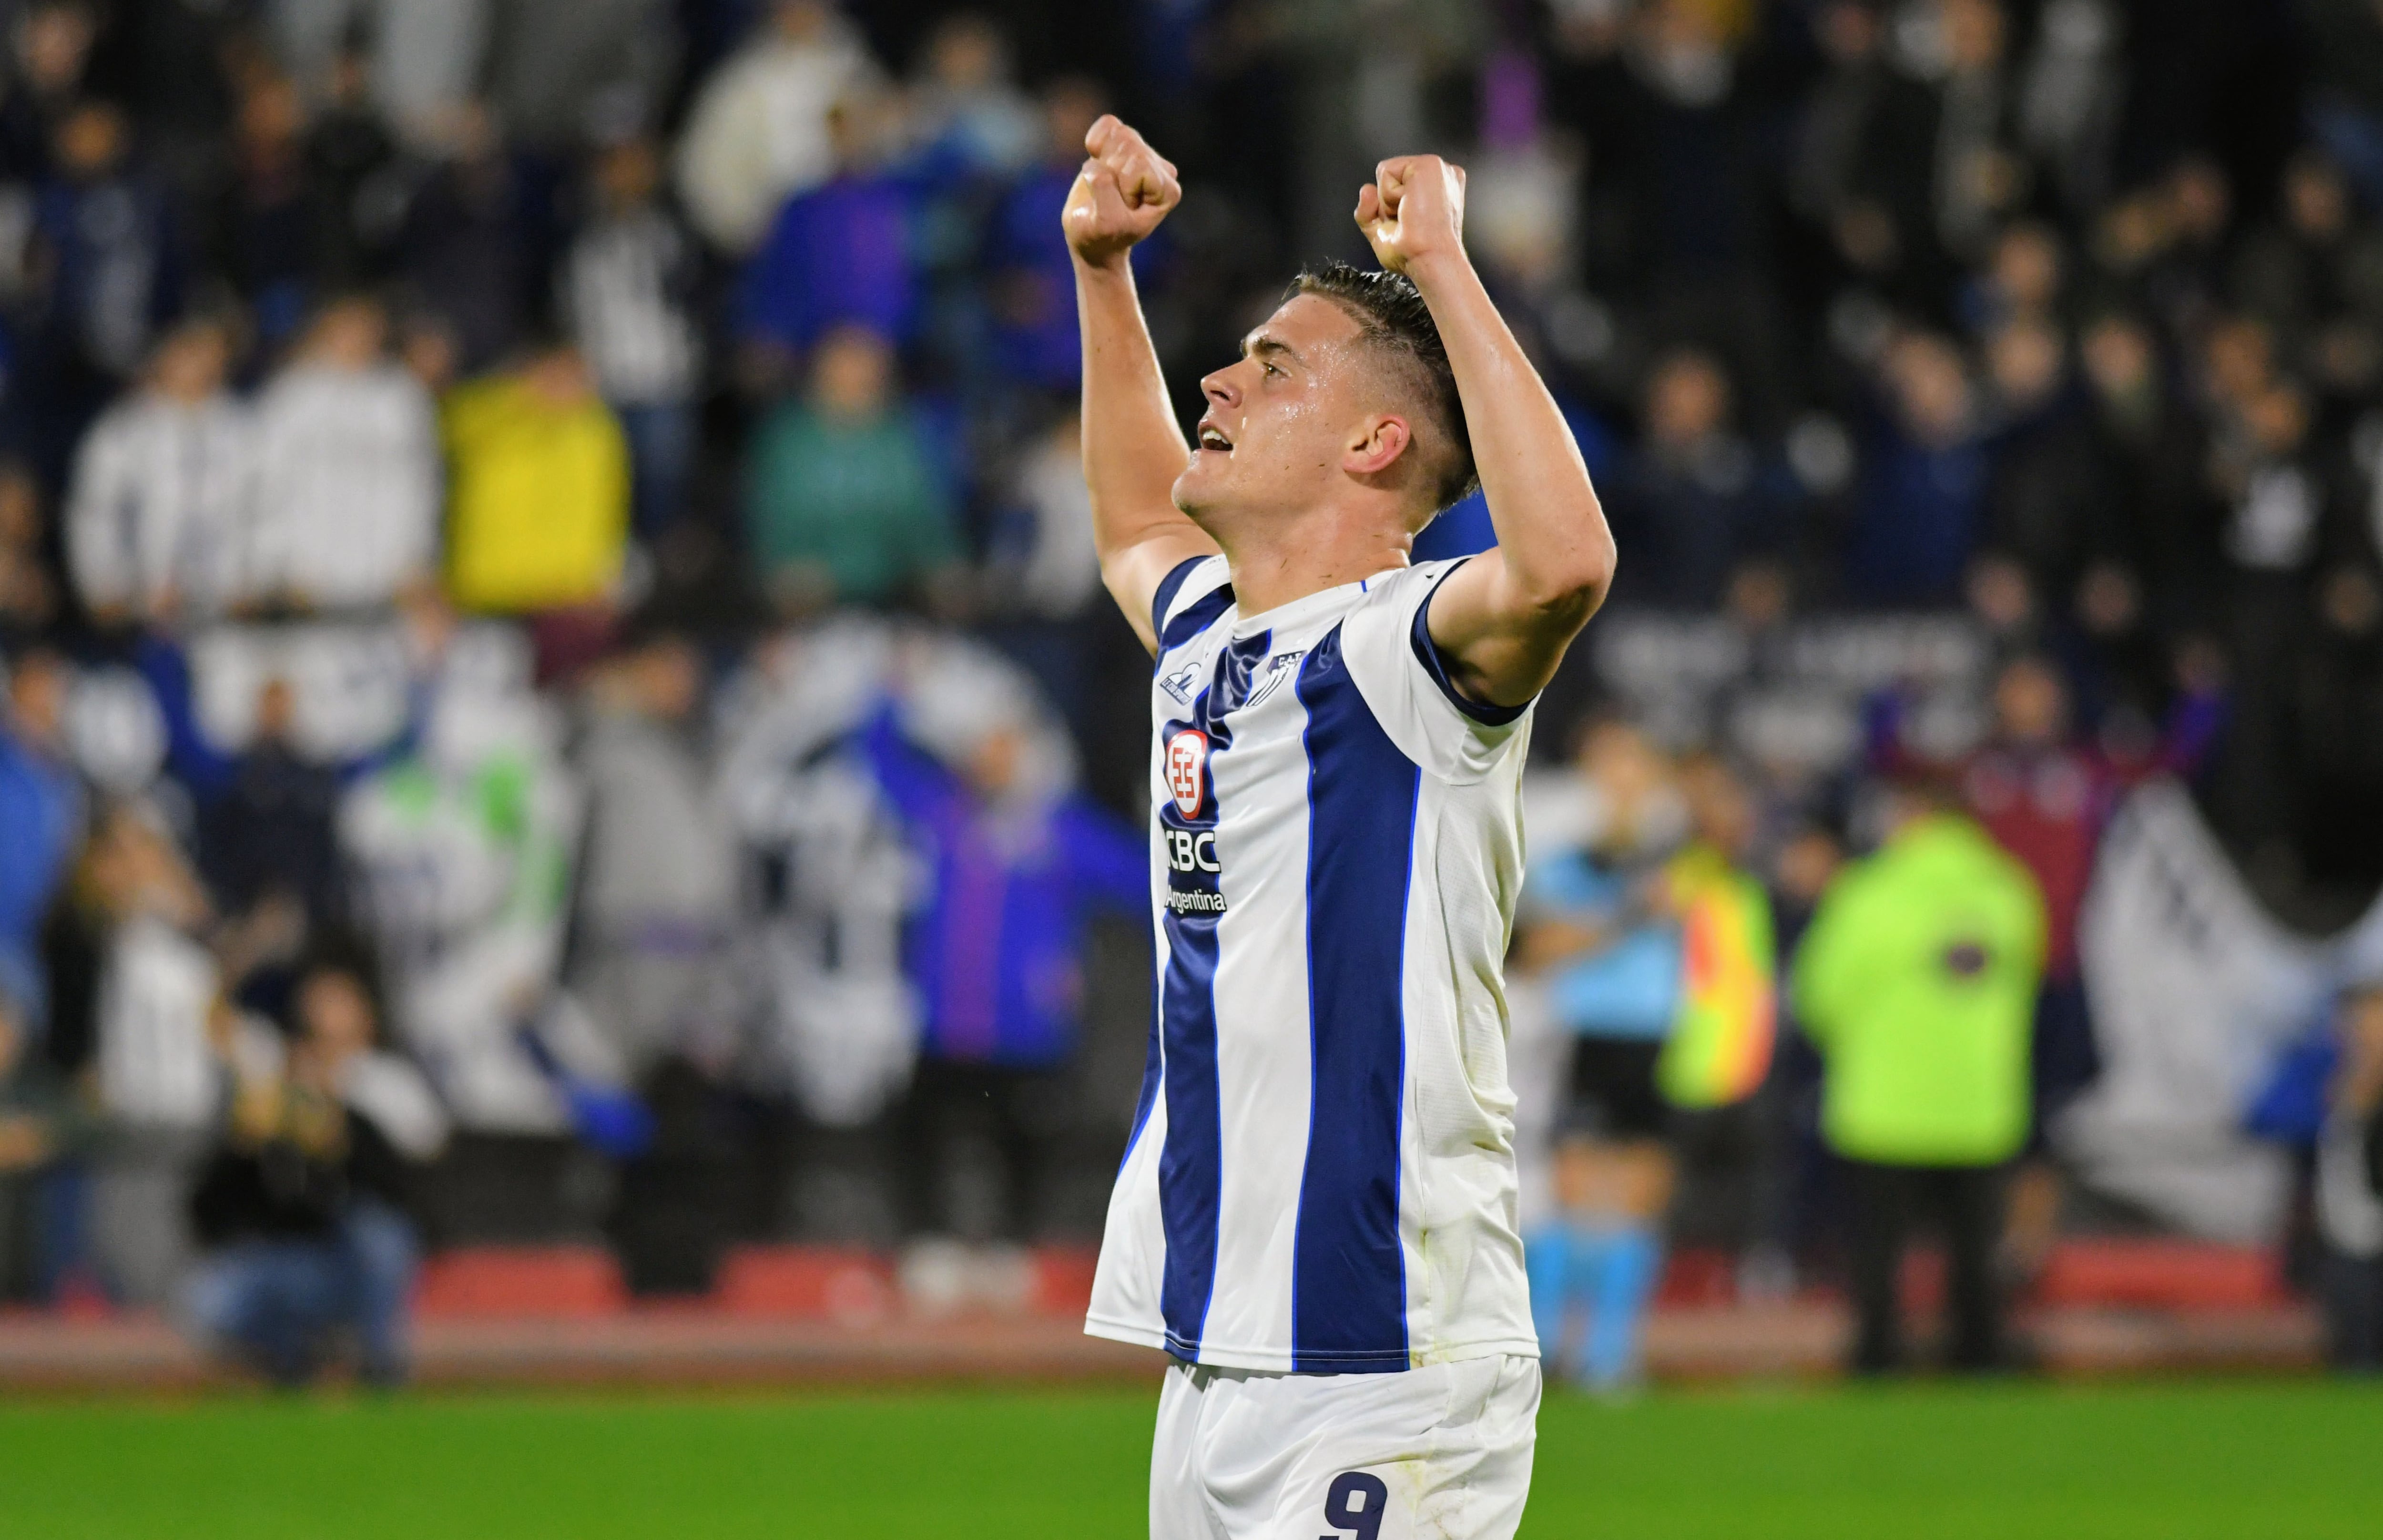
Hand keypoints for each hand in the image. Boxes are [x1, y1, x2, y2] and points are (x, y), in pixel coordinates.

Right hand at [1063, 115, 1179, 269]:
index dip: (1120, 187)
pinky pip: (1107, 125)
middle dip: (1109, 171)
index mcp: (1168, 191)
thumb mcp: (1104, 224)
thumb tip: (1096, 163)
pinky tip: (1097, 162)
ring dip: (1101, 158)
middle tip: (1109, 198)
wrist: (1093, 237)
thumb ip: (1104, 193)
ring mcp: (1145, 154)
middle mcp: (1163, 170)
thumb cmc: (1101, 236)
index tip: (1119, 211)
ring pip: (1119, 134)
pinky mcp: (1126, 143)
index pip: (1138, 168)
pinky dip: (1095, 142)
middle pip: (1130, 147)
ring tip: (1104, 184)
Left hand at [1356, 155, 1467, 275]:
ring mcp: (1437, 168)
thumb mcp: (1383, 232)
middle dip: (1388, 204)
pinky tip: (1409, 207)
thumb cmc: (1415, 254)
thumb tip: (1366, 189)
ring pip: (1386, 173)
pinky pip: (1385, 171)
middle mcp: (1442, 175)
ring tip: (1410, 215)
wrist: (1429, 260)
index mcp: (1439, 189)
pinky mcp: (1428, 164)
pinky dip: (1388, 195)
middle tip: (1409, 223)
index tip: (1411, 226)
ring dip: (1388, 201)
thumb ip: (1369, 210)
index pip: (1398, 186)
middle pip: (1390, 178)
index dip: (1393, 208)